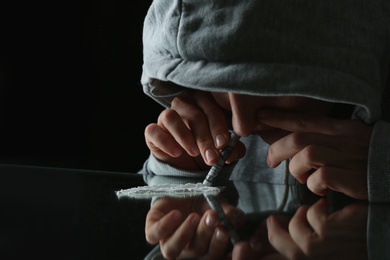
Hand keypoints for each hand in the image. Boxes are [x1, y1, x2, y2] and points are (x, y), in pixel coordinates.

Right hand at [144, 91, 244, 170]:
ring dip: (184, 136)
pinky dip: (165, 141)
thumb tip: (231, 150)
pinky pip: (153, 130)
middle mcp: (184, 106)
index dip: (217, 126)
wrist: (188, 166)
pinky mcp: (153, 131)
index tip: (223, 144)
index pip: (210, 107)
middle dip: (204, 138)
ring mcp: (166, 117)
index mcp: (204, 104)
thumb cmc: (208, 150)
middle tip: (211, 157)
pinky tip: (177, 153)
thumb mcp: (223, 151)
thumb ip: (231, 149)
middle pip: (193, 114)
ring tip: (193, 153)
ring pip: (171, 116)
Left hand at [145, 196, 244, 258]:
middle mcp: (186, 251)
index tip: (224, 229)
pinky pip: (153, 235)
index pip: (212, 255)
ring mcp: (168, 241)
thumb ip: (230, 214)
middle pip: (195, 250)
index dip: (218, 244)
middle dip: (205, 232)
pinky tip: (176, 214)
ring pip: (171, 250)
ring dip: (184, 234)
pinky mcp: (153, 230)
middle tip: (212, 216)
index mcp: (204, 250)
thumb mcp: (221, 207)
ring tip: (194, 216)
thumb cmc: (205, 205)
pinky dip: (164, 226)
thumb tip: (234, 218)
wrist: (184, 193)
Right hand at [231, 199, 367, 259]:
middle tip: (271, 220)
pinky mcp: (326, 233)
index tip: (240, 251)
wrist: (381, 234)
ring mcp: (318, 249)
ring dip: (301, 217)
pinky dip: (317, 209)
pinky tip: (326, 208)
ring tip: (307, 210)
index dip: (255, 258)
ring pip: (294, 229)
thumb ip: (296, 243)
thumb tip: (273, 233)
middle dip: (273, 233)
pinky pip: (310, 215)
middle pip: (280, 248)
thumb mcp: (321, 247)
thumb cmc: (353, 243)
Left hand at [257, 109, 372, 198]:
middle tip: (270, 162)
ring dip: (296, 169)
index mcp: (341, 127)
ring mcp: (346, 158)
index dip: (280, 117)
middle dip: (277, 149)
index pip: (305, 119)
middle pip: (298, 138)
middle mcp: (342, 139)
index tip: (259, 115)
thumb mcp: (350, 137)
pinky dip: (313, 185)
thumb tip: (296, 143)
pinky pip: (320, 178)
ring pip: (306, 155)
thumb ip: (326, 136)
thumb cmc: (370, 155)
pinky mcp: (351, 178)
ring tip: (302, 178)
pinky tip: (320, 190)